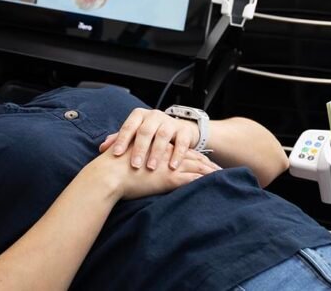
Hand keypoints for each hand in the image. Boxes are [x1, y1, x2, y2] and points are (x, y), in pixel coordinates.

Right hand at [88, 144, 219, 200]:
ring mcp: (169, 165)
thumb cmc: (113, 168)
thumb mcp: (126, 156)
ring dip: (210, 171)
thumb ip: (133, 154)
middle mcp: (165, 153)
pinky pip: (193, 178)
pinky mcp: (170, 178)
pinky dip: (204, 181)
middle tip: (218, 167)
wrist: (109, 174)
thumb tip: (131, 161)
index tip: (200, 159)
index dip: (191, 155)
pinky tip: (213, 184)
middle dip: (205, 162)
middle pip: (191, 156)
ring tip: (222, 175)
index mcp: (156, 147)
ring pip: (195, 166)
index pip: (179, 149)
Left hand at [99, 107, 200, 169]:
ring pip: (162, 136)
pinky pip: (181, 142)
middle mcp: (154, 116)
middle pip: (145, 131)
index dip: (122, 140)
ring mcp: (170, 122)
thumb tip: (102, 148)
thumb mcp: (135, 134)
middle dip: (139, 149)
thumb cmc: (151, 134)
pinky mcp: (184, 130)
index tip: (116, 154)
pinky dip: (177, 155)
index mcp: (139, 115)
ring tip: (151, 168)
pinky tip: (172, 166)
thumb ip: (120, 139)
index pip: (128, 126)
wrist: (178, 129)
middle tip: (134, 165)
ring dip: (157, 153)